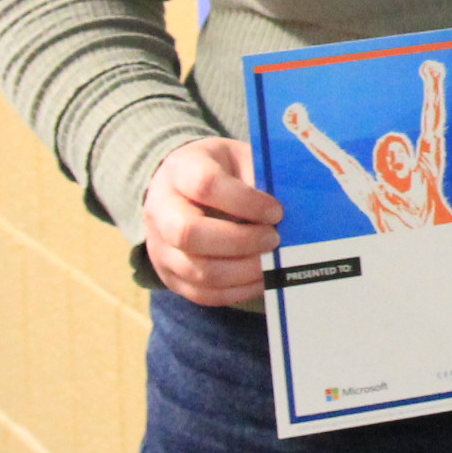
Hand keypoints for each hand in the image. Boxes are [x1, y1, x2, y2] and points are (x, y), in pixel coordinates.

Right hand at [141, 137, 283, 306]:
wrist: (183, 188)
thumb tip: (291, 211)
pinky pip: (201, 294)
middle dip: (241, 241)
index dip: (245, 201)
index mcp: (180, 170)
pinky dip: (237, 291)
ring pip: (196, 270)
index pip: (205, 185)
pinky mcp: (170, 276)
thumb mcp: (240, 158)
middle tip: (274, 239)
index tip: (276, 210)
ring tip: (272, 262)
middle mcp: (160, 210)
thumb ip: (260, 179)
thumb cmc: (222, 171)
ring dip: (242, 271)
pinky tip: (261, 279)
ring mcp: (159, 248)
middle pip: (189, 233)